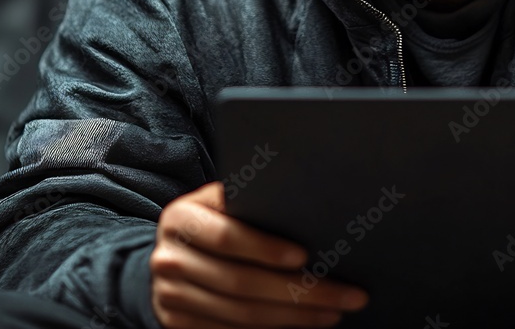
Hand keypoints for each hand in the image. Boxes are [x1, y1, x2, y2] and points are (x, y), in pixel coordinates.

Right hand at [150, 182, 369, 327]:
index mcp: (181, 219)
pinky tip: (301, 323)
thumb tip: (303, 197)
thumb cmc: (212, 218)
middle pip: (241, 282)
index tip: (305, 256)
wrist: (168, 251)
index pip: (228, 237)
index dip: (266, 248)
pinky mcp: (178, 323)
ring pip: (241, 314)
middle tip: (346, 294)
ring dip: (294, 316)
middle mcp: (169, 259)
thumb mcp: (219, 200)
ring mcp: (171, 296)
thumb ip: (247, 197)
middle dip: (299, 291)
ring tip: (334, 311)